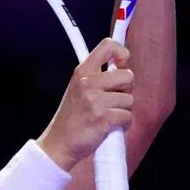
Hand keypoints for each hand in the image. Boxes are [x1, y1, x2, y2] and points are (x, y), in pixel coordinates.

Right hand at [37, 39, 134, 168]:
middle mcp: (87, 82)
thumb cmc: (72, 118)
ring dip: (123, 110)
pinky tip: (109, 127)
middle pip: (127, 75)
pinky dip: (123, 124)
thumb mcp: (78, 88)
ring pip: (130, 99)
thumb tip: (124, 67)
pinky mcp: (102, 118)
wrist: (59, 143)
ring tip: (108, 115)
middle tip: (113, 100)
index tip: (121, 65)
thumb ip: (98, 76)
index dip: (121, 53)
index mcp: (82, 71)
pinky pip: (128, 116)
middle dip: (126, 90)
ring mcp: (94, 100)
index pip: (108, 45)